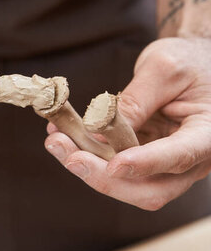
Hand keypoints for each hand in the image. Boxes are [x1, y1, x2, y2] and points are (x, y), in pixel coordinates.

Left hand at [45, 37, 210, 210]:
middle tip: (69, 156)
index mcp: (207, 135)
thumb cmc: (187, 61)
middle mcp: (190, 160)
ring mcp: (166, 165)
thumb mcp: (164, 68)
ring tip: (55, 141)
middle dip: (105, 178)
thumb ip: (137, 100)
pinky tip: (61, 136)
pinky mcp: (143, 161)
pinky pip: (114, 168)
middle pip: (151, 189)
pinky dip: (87, 156)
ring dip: (88, 168)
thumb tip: (98, 129)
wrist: (195, 64)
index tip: (115, 165)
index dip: (146, 164)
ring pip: (128, 185)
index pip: (179, 156)